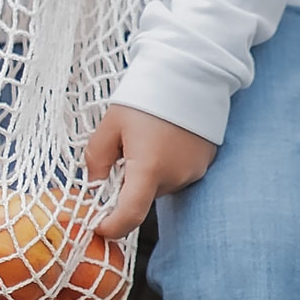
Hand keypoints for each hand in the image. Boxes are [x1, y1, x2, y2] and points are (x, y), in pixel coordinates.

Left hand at [84, 103, 216, 239]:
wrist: (190, 71)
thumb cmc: (147, 95)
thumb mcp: (110, 123)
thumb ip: (96, 159)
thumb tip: (94, 185)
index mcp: (148, 168)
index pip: (130, 216)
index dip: (112, 228)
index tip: (99, 226)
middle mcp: (174, 176)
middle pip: (143, 197)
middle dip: (128, 184)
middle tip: (123, 152)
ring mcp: (193, 171)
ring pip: (160, 186)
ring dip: (149, 173)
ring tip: (149, 138)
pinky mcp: (204, 163)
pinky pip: (177, 174)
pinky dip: (166, 165)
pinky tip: (165, 138)